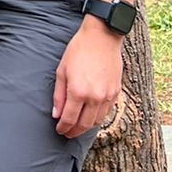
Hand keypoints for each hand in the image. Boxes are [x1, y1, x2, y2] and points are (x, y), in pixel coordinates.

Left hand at [52, 19, 123, 139]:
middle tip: (67, 134)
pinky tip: (90, 115)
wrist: (102, 37)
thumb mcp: (62, 71)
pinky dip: (97, 117)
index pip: (69, 119)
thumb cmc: (78, 51)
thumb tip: (56, 114)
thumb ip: (58, 95)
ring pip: (97, 121)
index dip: (63, 128)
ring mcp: (107, 95)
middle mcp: (94, 97)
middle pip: (84, 124)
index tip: (59, 130)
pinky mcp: (116, 92)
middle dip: (74, 132)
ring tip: (78, 127)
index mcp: (78, 92)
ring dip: (86, 127)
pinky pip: (106, 111)